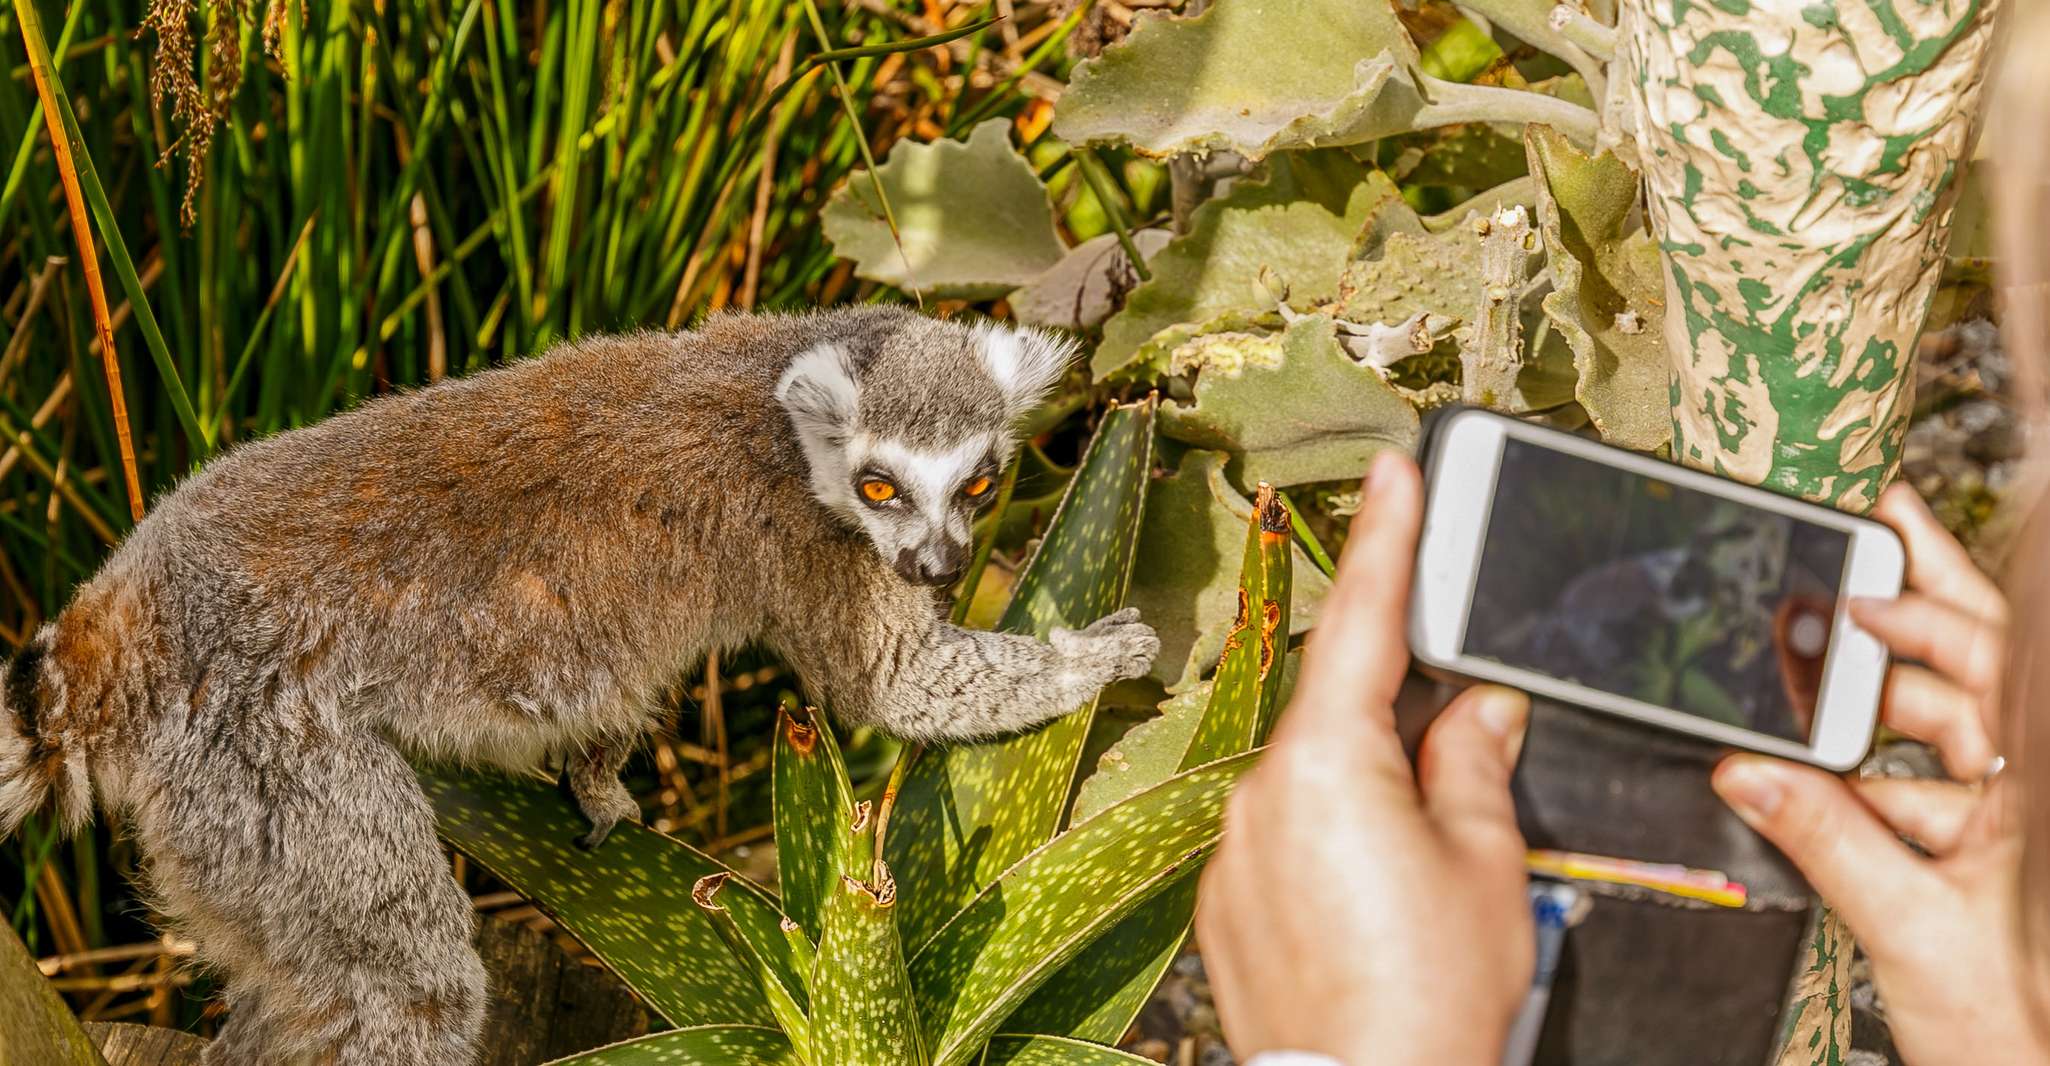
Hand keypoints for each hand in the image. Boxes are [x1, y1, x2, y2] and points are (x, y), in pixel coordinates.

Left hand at [1196, 452, 1533, 1065]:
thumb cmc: (1428, 996)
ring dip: (1368, 799)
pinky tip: (1373, 908)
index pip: (1364, 620)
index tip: (1392, 471)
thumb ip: (1475, 766)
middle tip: (1465, 773)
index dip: (1385, 537)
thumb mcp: (1487, 865)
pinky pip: (1284, 843)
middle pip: (1342, 714)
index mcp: (1330, 761)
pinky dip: (1331, 851)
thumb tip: (1480, 713)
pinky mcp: (1225, 903)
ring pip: (1314, 784)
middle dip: (1405, 724)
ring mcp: (1234, 850)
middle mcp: (1262, 791)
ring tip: (1424, 882)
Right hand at [1711, 483, 2049, 1065]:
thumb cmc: (2020, 1029)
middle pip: (1970, 671)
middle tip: (1864, 537)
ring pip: (1938, 732)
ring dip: (1868, 712)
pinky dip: (1860, 782)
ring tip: (1804, 670)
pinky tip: (1809, 780)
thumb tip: (1748, 771)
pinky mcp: (1978, 858)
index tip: (1863, 566)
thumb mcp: (1909, 926)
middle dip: (1908, 610)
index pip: (1993, 659)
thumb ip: (1824, 840)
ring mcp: (2007, 824)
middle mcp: (2030, 794)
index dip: (1927, 604)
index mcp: (2039, 791)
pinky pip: (1913, 794)